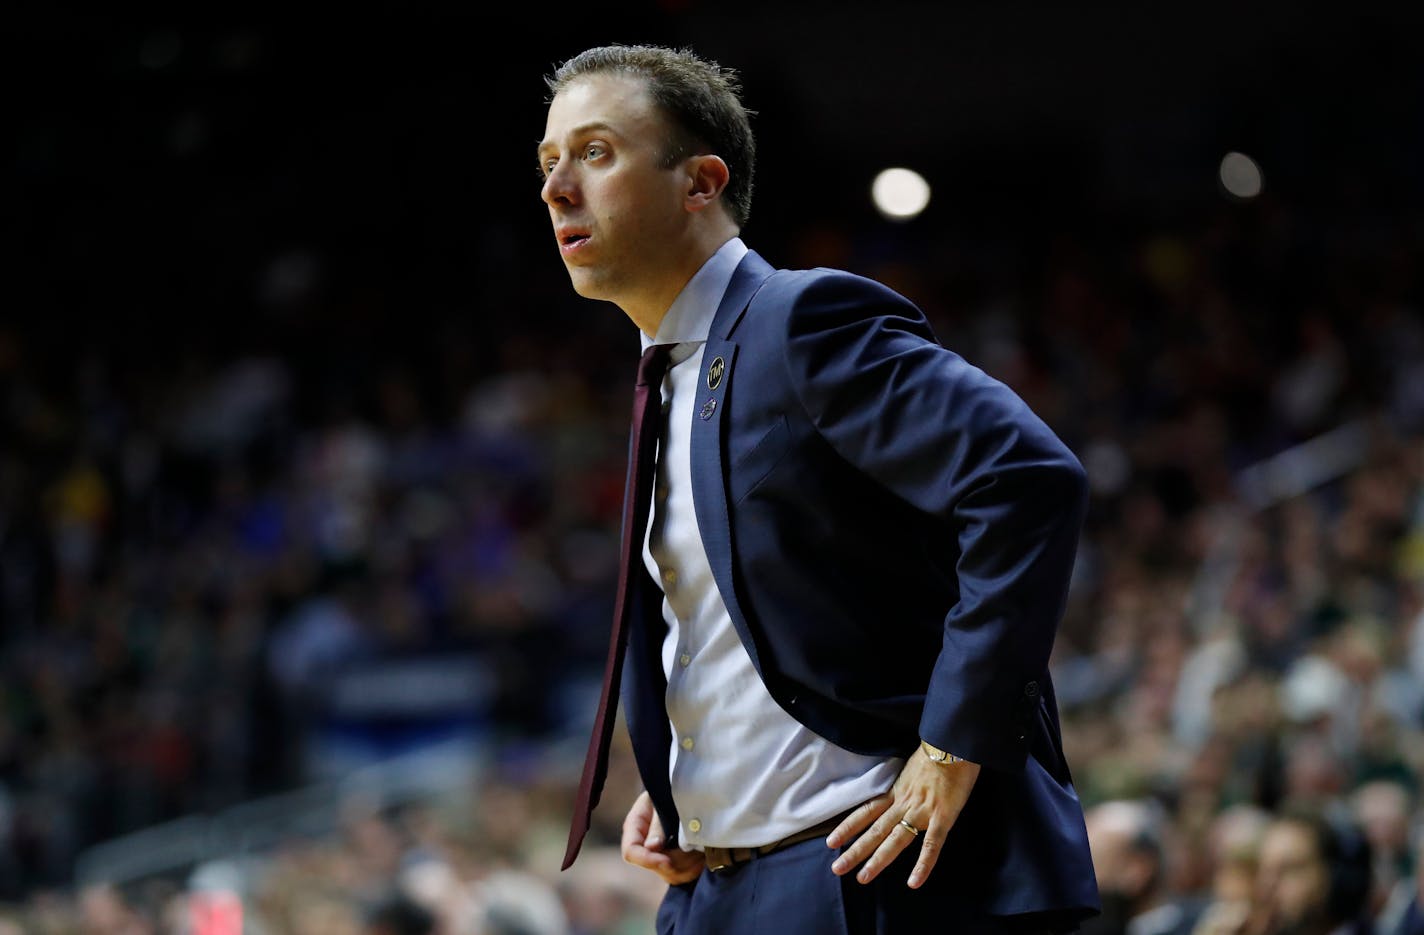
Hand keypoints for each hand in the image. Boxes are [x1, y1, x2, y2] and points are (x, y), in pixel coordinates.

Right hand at [621, 791, 704, 884]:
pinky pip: (680, 876)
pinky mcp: (673, 861)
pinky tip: (702, 857)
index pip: (631, 851)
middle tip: (695, 850)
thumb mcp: (663, 803)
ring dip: (687, 865)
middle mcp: (643, 844)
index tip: (668, 861)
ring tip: (700, 850)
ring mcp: (658, 855)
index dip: (648, 860)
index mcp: (635, 826)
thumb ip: (658, 824)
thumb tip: (652, 847)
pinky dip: (692, 870)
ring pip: (668, 874)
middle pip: (654, 867)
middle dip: (675, 862)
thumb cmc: (671, 791)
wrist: (685, 791)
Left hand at [827, 745, 979, 888]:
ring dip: (878, 860)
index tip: (831, 841)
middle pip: (875, 830)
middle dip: (855, 851)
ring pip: (895, 840)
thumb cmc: (938, 753)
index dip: (848, 827)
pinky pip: (931, 844)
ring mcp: (922, 811)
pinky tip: (914, 882)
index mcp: (897, 792)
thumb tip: (902, 793)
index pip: (866, 811)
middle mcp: (904, 803)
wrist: (954, 743)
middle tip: (837, 869)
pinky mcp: (942, 817)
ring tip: (862, 878)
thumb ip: (906, 786)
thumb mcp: (912, 769)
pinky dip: (922, 864)